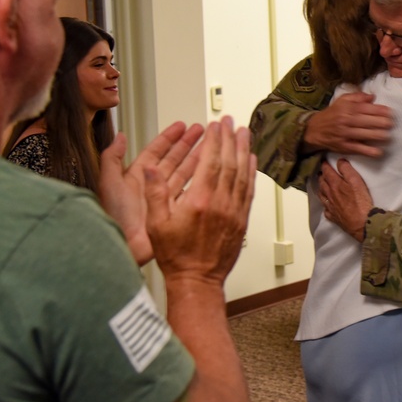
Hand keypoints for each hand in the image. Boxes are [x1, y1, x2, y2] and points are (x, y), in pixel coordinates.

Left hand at [98, 122, 204, 263]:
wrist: (125, 245)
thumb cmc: (115, 217)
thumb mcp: (109, 183)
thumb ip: (112, 158)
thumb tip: (118, 136)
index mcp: (137, 176)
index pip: (156, 150)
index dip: (169, 137)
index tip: (181, 126)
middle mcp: (152, 185)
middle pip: (174, 159)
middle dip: (187, 143)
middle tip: (201, 131)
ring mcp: (164, 198)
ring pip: (184, 173)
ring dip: (197, 158)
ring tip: (210, 146)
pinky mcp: (173, 211)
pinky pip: (189, 192)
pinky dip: (200, 182)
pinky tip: (210, 173)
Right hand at [144, 116, 256, 285]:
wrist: (197, 280)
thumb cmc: (175, 256)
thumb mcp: (155, 224)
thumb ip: (154, 193)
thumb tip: (151, 168)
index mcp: (199, 202)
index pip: (210, 162)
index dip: (215, 141)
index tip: (215, 125)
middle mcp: (221, 204)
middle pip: (229, 163)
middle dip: (229, 139)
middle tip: (230, 121)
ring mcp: (234, 212)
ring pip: (242, 174)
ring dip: (243, 151)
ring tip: (244, 133)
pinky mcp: (242, 220)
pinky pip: (249, 190)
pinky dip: (251, 173)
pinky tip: (251, 160)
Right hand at [303, 91, 392, 157]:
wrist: (314, 129)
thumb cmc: (332, 114)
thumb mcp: (342, 100)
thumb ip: (358, 97)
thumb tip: (373, 96)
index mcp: (347, 108)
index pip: (365, 108)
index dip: (379, 110)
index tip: (390, 112)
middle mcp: (346, 120)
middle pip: (366, 121)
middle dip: (381, 123)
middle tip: (391, 124)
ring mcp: (345, 134)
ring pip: (364, 135)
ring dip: (377, 136)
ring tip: (388, 136)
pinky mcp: (344, 146)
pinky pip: (358, 149)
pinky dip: (369, 151)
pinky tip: (378, 152)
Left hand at [319, 158, 373, 241]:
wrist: (362, 223)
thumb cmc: (361, 201)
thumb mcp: (356, 181)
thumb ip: (347, 170)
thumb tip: (339, 161)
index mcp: (335, 184)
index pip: (327, 172)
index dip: (325, 165)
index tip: (323, 161)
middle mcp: (329, 195)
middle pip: (322, 183)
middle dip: (321, 176)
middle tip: (322, 172)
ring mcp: (330, 207)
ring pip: (321, 195)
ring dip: (320, 188)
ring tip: (321, 185)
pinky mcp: (333, 217)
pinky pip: (326, 209)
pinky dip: (325, 204)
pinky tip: (327, 205)